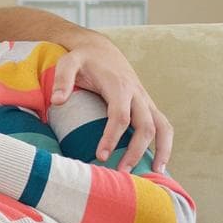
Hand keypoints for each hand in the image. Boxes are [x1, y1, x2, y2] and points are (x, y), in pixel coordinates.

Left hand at [53, 39, 173, 172]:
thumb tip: (57, 101)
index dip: (112, 137)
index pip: (120, 116)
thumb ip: (62, 80)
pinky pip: (163, 125)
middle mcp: (137, 94)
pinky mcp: (148, 105)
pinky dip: (165, 144)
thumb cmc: (83, 59)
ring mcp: (145, 100)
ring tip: (154, 174)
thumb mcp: (68, 62)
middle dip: (135, 151)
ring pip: (162, 127)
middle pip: (145, 126)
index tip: (100, 156)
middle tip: (121, 173)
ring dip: (161, 150)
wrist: (100, 49)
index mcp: (119, 86)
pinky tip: (159, 163)